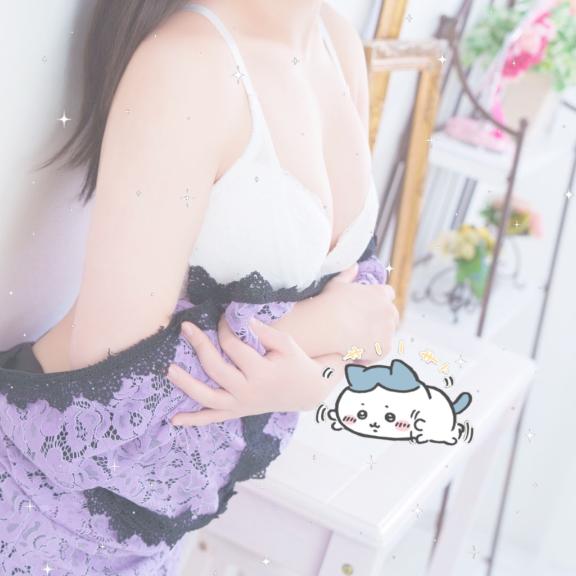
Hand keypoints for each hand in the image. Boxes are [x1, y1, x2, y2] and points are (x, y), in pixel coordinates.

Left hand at [167, 316, 338, 425]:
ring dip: (186, 384)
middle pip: (215, 368)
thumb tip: (235, 316)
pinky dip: (193, 420)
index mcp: (261, 371)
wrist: (305, 391)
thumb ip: (261, 331)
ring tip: (169, 369)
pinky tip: (173, 419)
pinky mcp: (236, 412)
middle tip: (186, 327)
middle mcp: (247, 391)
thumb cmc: (295, 363)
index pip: (233, 346)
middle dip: (200, 345)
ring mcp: (240, 405)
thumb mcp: (285, 342)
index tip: (222, 317)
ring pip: (207, 398)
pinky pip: (212, 418)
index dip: (225, 328)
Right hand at [317, 263, 399, 360]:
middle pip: (392, 316)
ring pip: (387, 334)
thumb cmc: (330, 303)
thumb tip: (354, 266)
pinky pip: (381, 351)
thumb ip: (348, 274)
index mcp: (380, 293)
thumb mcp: (338, 284)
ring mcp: (388, 329)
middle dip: (382, 320)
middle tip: (363, 327)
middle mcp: (389, 310)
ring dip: (376, 337)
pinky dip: (372, 353)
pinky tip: (357, 352)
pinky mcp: (385, 346)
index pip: (388, 295)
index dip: (379, 301)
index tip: (369, 307)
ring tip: (357, 341)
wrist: (328, 325)